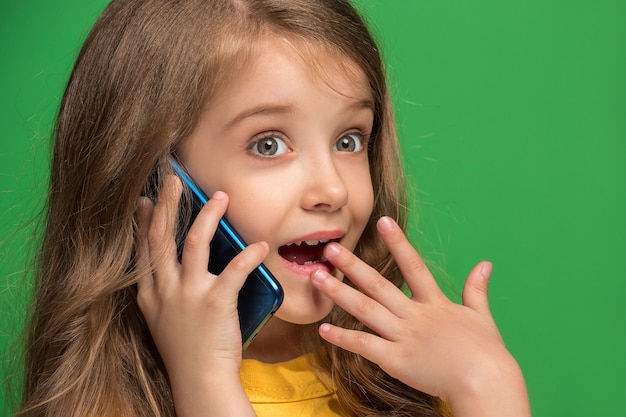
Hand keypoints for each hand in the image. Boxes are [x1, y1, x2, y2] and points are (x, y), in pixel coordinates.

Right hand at [135, 176, 264, 415]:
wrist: (199, 380)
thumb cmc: (186, 351)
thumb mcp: (162, 320)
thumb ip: (165, 293)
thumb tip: (177, 268)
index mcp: (150, 294)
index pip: (144, 249)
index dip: (145, 222)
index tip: (148, 200)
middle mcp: (164, 289)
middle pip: (161, 237)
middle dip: (169, 204)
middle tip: (175, 180)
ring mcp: (188, 294)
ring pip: (194, 242)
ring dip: (209, 216)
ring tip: (221, 197)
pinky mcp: (215, 302)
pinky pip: (234, 269)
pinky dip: (249, 254)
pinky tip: (260, 245)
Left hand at [311, 216, 530, 416]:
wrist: (488, 385)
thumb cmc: (487, 354)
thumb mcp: (482, 316)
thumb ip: (476, 289)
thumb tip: (485, 264)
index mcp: (435, 303)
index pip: (413, 266)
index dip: (398, 242)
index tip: (383, 222)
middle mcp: (416, 315)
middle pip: (379, 285)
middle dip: (352, 265)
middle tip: (330, 248)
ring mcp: (405, 337)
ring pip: (366, 310)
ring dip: (339, 293)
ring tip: (317, 278)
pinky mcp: (397, 361)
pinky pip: (365, 346)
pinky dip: (343, 338)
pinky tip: (323, 330)